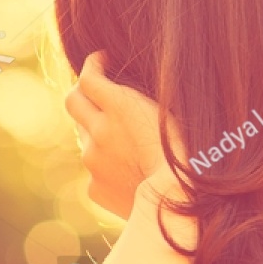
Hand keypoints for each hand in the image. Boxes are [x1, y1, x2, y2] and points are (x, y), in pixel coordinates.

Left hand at [65, 52, 184, 218]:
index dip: (93, 65)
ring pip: (86, 138)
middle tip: (98, 92)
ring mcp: (93, 161)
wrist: (178, 204)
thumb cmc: (188, 154)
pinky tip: (130, 173)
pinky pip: (96, 171)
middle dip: (84, 92)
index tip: (101, 60)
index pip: (88, 77)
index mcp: (120, 107)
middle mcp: (99, 131)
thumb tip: (131, 88)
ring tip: (126, 141)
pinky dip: (107, 166)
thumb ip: (145, 100)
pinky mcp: (95, 188)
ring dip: (99, 133)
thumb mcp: (172, 114)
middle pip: (74, 102)